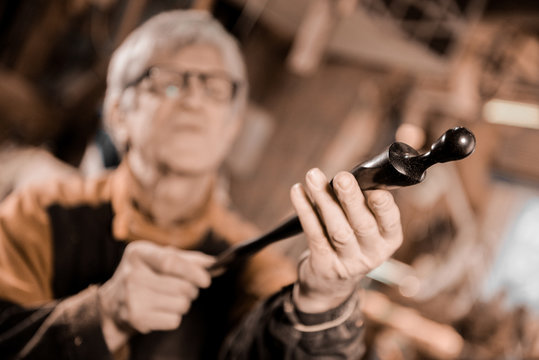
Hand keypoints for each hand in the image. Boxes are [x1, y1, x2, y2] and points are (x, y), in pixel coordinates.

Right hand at [98, 240, 213, 350]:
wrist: (111, 303)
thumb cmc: (143, 275)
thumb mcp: (157, 258)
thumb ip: (187, 259)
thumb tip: (214, 263)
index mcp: (138, 253)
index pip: (170, 261)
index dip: (192, 271)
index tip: (206, 280)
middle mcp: (132, 274)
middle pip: (181, 286)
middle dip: (190, 290)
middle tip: (184, 289)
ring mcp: (132, 298)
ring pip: (181, 304)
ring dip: (182, 304)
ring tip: (168, 299)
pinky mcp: (136, 318)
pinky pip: (174, 320)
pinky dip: (173, 317)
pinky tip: (160, 310)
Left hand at [290, 168, 401, 312]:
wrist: (330, 285)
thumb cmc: (351, 243)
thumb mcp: (366, 230)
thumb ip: (363, 204)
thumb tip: (352, 173)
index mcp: (388, 240)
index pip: (390, 222)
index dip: (383, 206)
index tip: (375, 189)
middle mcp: (372, 254)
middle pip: (362, 225)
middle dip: (351, 199)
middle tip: (342, 177)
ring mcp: (348, 262)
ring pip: (337, 229)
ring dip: (324, 200)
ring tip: (313, 176)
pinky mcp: (324, 264)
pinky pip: (314, 234)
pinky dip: (305, 210)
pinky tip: (298, 191)